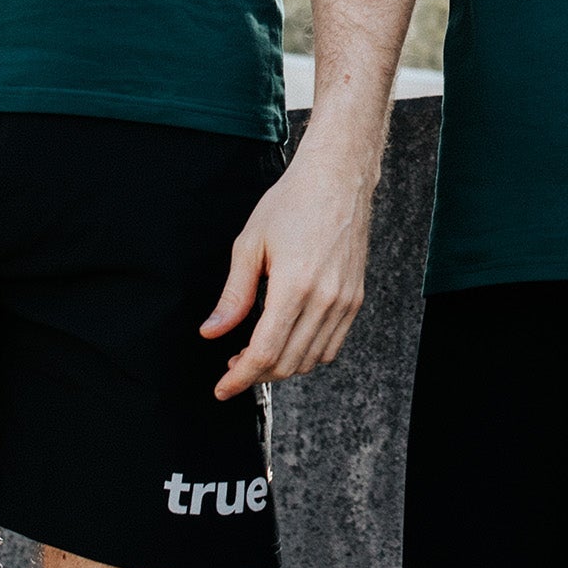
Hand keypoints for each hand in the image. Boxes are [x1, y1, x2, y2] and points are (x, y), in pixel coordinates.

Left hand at [200, 146, 374, 398]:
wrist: (336, 179)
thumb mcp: (250, 244)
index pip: (265, 352)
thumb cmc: (290, 204)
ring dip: (282, 367)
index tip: (222, 388)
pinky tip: (288, 341)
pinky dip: (308, 355)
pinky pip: (332, 345)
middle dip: (257, 373)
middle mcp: (325, 299)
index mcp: (295, 285)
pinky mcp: (355, 298)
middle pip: (288, 363)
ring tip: (257, 353)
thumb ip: (233, 294)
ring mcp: (345, 301)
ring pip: (312, 360)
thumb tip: (212, 332)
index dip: (241, 377)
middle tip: (232, 365)